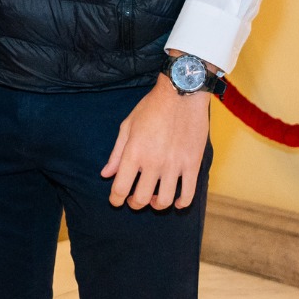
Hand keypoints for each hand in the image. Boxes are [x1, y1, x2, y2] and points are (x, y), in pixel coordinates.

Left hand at [100, 76, 209, 209]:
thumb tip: (106, 174)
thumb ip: (116, 153)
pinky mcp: (192, 164)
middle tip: (134, 199)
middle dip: (134, 203)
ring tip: (153, 198)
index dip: (115, 199)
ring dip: (156, 205)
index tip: (116, 200)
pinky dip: (181, 203)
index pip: (120, 188)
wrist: (182, 93)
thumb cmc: (152, 107)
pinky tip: (176, 201)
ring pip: (164, 201)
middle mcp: (153, 163)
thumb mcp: (128, 126)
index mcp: (134, 153)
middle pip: (141, 199)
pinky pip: (188, 195)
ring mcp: (174, 165)